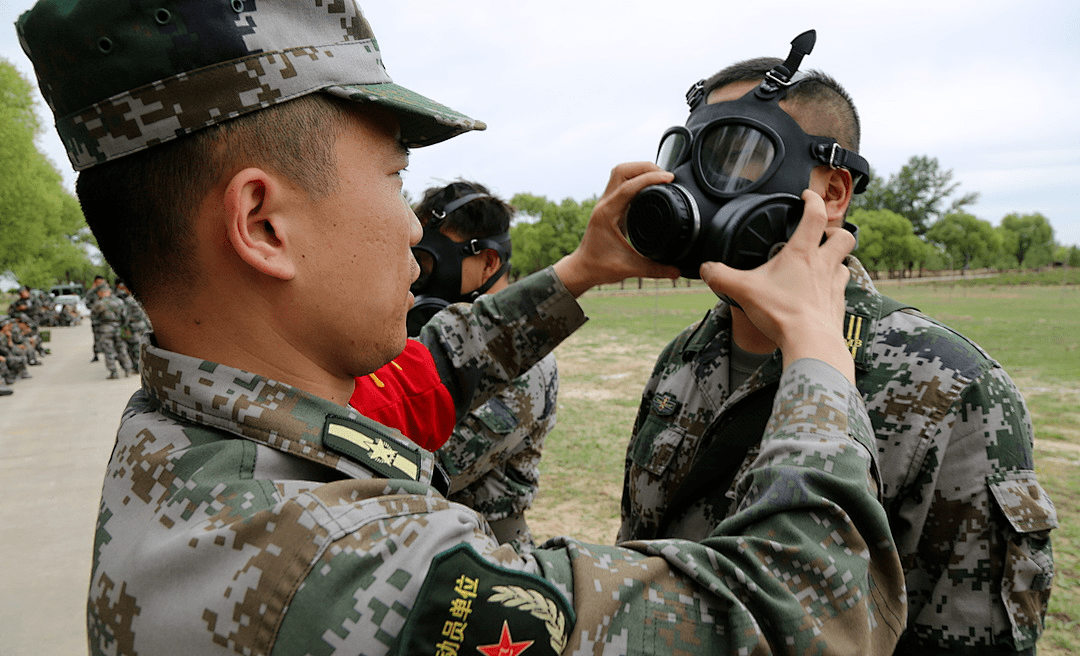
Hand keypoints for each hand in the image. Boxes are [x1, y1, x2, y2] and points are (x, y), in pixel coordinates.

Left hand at [553, 162, 680, 296]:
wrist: (582, 269)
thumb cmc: (599, 267)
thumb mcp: (629, 269)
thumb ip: (655, 270)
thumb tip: (676, 272)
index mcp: (607, 214)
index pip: (628, 186)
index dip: (650, 178)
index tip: (668, 179)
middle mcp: (604, 204)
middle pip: (622, 170)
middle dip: (645, 167)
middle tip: (665, 175)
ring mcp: (605, 203)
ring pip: (620, 173)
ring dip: (639, 170)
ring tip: (659, 176)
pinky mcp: (609, 206)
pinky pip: (622, 183)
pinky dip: (636, 179)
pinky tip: (649, 186)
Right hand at [700, 190, 856, 380]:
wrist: (811, 342)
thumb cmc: (783, 313)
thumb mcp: (743, 291)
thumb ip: (721, 277)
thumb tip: (707, 269)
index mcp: (802, 253)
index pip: (816, 215)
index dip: (813, 200)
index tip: (807, 196)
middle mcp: (824, 265)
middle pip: (844, 236)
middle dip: (835, 231)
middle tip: (822, 234)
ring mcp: (834, 286)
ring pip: (844, 263)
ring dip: (835, 260)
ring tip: (821, 265)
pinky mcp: (838, 306)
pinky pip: (841, 290)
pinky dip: (832, 287)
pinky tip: (819, 295)